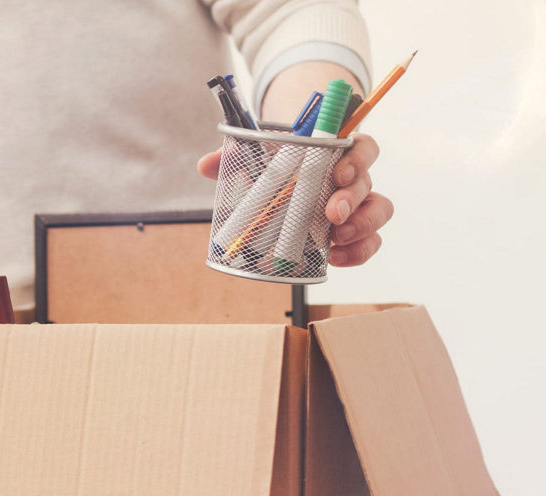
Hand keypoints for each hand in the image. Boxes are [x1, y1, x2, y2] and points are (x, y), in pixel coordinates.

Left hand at [197, 132, 393, 266]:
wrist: (283, 183)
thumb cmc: (277, 165)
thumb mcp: (257, 156)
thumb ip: (233, 156)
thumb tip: (206, 165)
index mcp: (336, 152)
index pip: (362, 147)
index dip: (357, 159)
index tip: (338, 174)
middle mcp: (353, 178)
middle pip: (369, 183)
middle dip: (352, 200)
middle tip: (330, 214)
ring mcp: (356, 205)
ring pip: (379, 211)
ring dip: (361, 227)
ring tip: (335, 239)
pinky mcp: (352, 232)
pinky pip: (369, 241)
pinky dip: (358, 252)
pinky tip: (337, 259)